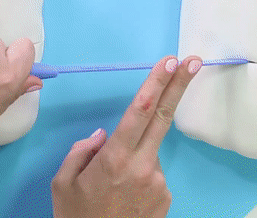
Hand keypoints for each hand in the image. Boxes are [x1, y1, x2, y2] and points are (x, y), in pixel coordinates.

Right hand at [51, 55, 202, 217]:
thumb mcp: (63, 185)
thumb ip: (81, 152)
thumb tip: (103, 134)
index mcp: (114, 159)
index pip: (140, 111)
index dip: (157, 83)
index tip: (171, 62)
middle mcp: (142, 166)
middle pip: (164, 116)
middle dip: (179, 85)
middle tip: (193, 60)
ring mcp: (158, 181)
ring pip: (149, 152)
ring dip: (136, 155)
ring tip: (113, 187)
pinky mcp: (166, 195)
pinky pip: (152, 174)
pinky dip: (139, 175)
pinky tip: (123, 196)